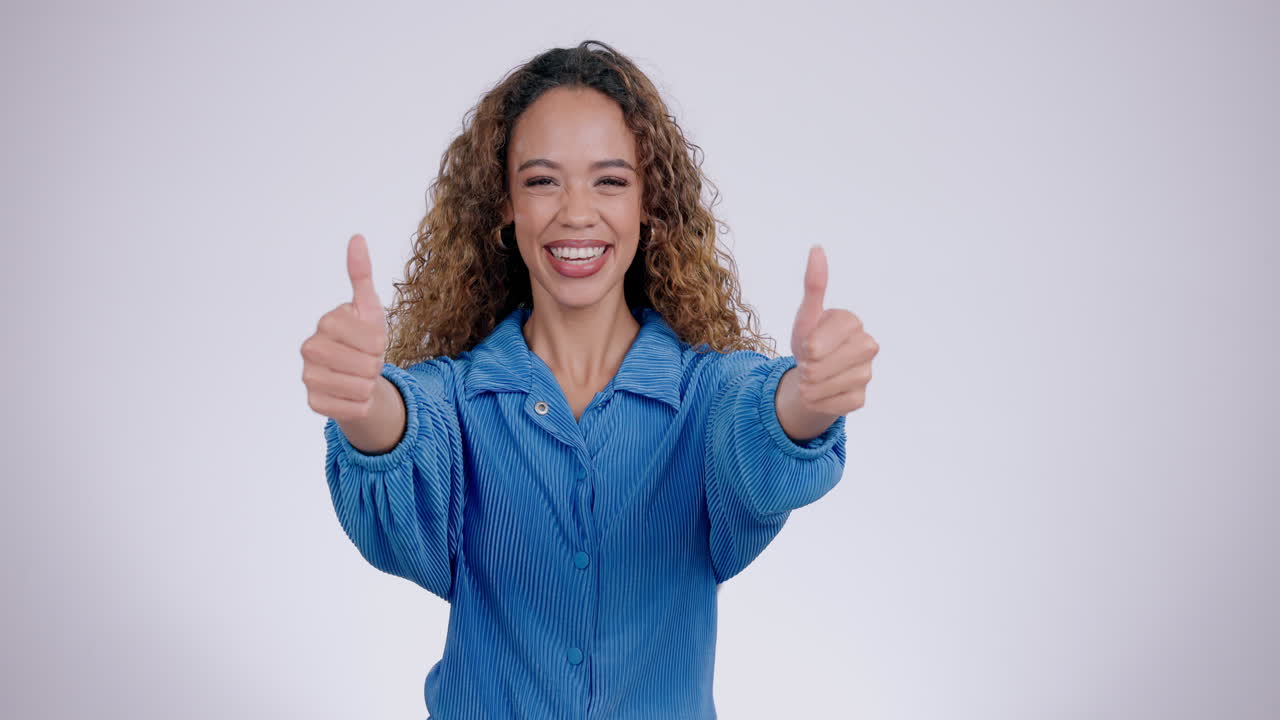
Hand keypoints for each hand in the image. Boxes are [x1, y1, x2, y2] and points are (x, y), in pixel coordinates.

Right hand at [301, 233, 389, 421]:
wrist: (358, 377)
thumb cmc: (364, 340)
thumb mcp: (369, 308)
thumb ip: (361, 274)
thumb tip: (357, 238)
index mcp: (327, 321)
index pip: (371, 338)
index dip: (380, 343)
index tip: (372, 341)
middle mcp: (310, 347)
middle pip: (366, 364)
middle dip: (376, 365)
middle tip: (367, 361)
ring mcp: (308, 375)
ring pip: (360, 387)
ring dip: (369, 385)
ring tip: (360, 376)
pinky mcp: (313, 402)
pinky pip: (351, 408)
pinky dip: (361, 404)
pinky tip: (353, 394)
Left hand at [789, 244, 877, 416]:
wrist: (809, 377)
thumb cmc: (809, 342)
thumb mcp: (806, 317)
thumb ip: (813, 285)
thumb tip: (817, 248)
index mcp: (852, 322)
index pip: (830, 336)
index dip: (812, 346)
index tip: (807, 348)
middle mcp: (867, 345)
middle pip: (828, 363)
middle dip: (810, 367)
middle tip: (807, 365)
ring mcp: (868, 372)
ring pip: (832, 385)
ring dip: (812, 387)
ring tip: (809, 380)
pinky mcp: (862, 397)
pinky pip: (837, 404)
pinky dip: (820, 402)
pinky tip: (819, 394)